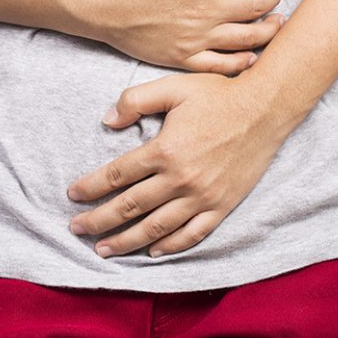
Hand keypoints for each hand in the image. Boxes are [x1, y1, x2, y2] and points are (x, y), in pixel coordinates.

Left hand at [66, 72, 289, 257]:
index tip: (72, 195)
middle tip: (76, 229)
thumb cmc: (218, 95)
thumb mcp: (173, 87)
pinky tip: (152, 251)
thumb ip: (135, 100)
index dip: (90, 187)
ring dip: (126, 241)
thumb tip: (106, 121)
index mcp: (164, 150)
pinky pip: (192, 234)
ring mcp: (202, 197)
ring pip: (156, 228)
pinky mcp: (222, 206)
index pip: (117, 175)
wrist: (266, 109)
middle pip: (130, 207)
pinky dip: (170, 246)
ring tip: (103, 249)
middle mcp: (180, 179)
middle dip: (98, 221)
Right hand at [71, 0, 285, 75]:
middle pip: (256, 5)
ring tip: (278, 21)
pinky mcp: (182, 58)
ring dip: (269, 29)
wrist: (94, 3)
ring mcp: (195, 38)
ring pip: (247, 38)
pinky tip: (252, 55)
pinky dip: (242, 62)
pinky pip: (221, 65)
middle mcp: (205, 11)